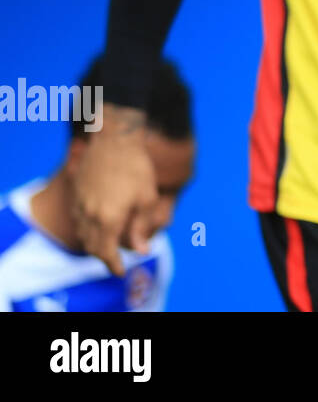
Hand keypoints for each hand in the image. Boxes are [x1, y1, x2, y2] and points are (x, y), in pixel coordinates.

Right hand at [71, 106, 157, 275]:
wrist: (114, 141)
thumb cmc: (136, 168)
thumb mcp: (146, 198)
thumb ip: (141, 226)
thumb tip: (142, 250)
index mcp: (108, 219)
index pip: (105, 252)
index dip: (113, 264)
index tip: (120, 271)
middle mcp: (89, 215)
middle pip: (92, 247)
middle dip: (104, 256)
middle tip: (115, 259)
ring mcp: (79, 204)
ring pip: (83, 234)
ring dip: (94, 244)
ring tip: (108, 244)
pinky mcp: (75, 193)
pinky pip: (77, 219)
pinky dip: (86, 229)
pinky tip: (98, 224)